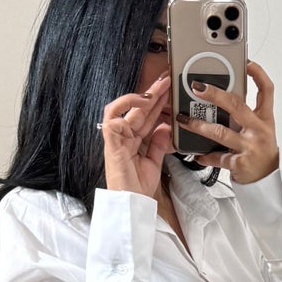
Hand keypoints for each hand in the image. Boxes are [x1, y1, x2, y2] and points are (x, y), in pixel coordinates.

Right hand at [102, 73, 171, 198]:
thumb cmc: (139, 187)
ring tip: (158, 87)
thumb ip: (158, 143)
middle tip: (168, 79)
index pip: (146, 116)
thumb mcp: (154, 161)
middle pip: (139, 109)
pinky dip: (126, 106)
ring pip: (126, 108)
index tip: (170, 91)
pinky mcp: (111, 140)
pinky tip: (142, 101)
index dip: (158, 103)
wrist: (131, 202)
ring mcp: (116, 137)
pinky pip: (113, 116)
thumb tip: (165, 127)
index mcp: (133, 140)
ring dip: (142, 95)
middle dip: (154, 93)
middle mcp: (123, 136)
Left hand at [176, 59, 279, 184]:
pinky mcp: (239, 163)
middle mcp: (259, 130)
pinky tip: (197, 154)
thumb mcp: (260, 130)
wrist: (266, 180)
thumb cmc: (260, 152)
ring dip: (199, 125)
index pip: (266, 90)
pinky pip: (218, 157)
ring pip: (220, 132)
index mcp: (264, 119)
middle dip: (215, 94)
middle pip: (236, 105)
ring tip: (184, 120)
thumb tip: (223, 98)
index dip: (258, 74)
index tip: (246, 62)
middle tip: (197, 87)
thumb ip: (245, 115)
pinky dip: (205, 156)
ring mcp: (249, 147)